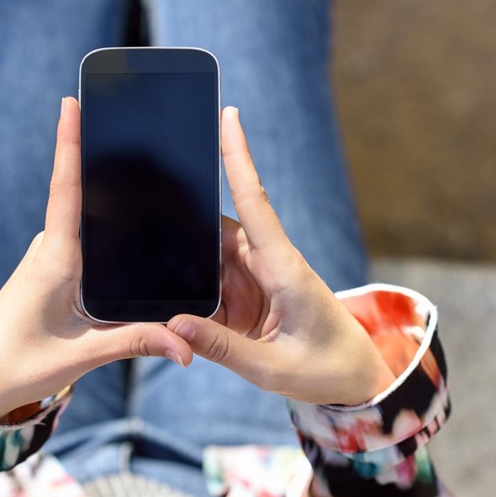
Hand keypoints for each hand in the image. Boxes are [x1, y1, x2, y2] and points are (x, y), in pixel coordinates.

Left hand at [0, 97, 192, 422]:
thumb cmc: (22, 366)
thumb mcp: (81, 355)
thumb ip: (134, 341)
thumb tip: (186, 345)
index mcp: (54, 262)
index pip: (64, 193)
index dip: (68, 146)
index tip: (70, 103)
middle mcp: (51, 250)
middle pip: (81, 194)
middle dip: (106, 159)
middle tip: (146, 126)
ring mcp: (52, 256)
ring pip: (85, 217)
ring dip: (112, 197)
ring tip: (156, 171)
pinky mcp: (56, 268)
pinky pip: (84, 236)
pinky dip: (107, 225)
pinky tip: (137, 226)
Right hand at [168, 107, 393, 405]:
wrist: (356, 381)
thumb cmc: (325, 371)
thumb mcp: (271, 369)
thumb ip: (221, 348)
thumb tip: (174, 325)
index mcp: (284, 270)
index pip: (256, 203)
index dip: (239, 159)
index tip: (229, 116)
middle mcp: (269, 263)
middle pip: (216, 229)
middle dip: (182, 221)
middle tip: (139, 207)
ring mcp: (259, 277)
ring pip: (208, 256)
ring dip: (184, 266)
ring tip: (145, 265)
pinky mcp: (250, 294)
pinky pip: (212, 282)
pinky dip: (192, 290)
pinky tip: (168, 298)